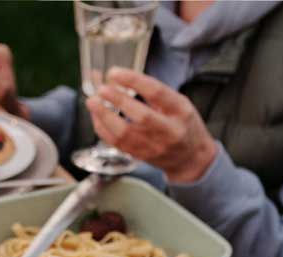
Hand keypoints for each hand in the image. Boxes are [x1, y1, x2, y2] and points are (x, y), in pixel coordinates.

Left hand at [86, 67, 216, 183]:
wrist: (190, 158)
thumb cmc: (184, 124)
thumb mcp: (180, 103)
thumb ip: (156, 94)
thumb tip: (123, 79)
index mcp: (180, 111)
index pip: (156, 92)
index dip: (133, 80)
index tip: (114, 72)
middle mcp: (168, 130)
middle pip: (140, 115)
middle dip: (117, 100)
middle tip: (101, 89)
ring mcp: (153, 146)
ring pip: (124, 134)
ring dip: (104, 116)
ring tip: (92, 101)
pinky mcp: (140, 156)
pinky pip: (117, 144)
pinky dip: (103, 129)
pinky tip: (96, 117)